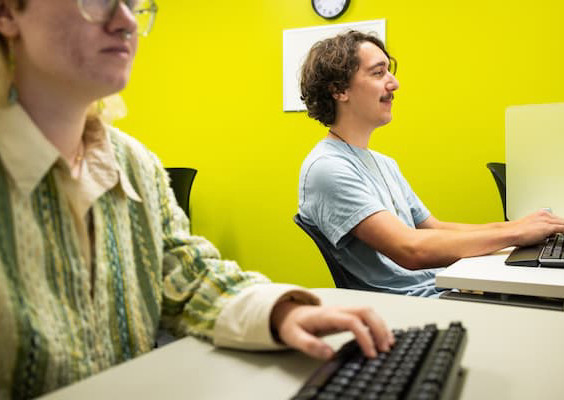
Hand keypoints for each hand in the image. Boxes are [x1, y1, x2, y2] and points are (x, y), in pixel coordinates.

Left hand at [270, 302, 393, 359]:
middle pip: (365, 311)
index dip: (365, 336)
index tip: (370, 353)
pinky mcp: (346, 315)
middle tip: (384, 349)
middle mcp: (338, 310)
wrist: (290, 314)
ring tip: (387, 345)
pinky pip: (366, 316)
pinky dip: (378, 325)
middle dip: (379, 329)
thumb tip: (329, 354)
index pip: (352, 321)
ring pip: (368, 312)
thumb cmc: (293, 325)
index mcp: (327, 316)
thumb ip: (310, 345)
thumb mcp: (294, 337)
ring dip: (381, 326)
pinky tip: (382, 338)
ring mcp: (343, 311)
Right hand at [510, 209, 563, 245]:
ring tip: (562, 234)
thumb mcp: (531, 227)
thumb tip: (549, 234)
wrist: (510, 233)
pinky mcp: (548, 227)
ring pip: (563, 224)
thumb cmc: (516, 232)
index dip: (561, 225)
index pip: (557, 220)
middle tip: (562, 232)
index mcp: (541, 213)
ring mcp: (547, 220)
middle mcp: (545, 215)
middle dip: (563, 226)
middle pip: (562, 221)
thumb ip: (541, 228)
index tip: (561, 230)